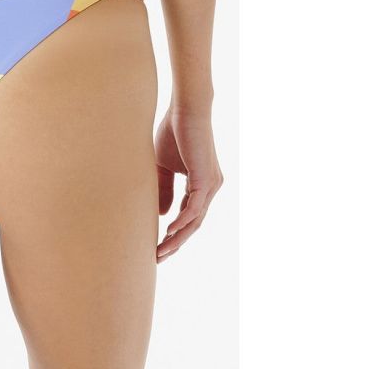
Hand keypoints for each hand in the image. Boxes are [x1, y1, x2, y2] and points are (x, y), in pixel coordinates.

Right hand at [154, 107, 222, 262]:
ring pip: (195, 220)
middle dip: (175, 243)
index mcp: (201, 185)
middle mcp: (210, 188)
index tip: (157, 247)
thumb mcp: (162, 167)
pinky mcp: (206, 179)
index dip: (173, 234)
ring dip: (178, 238)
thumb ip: (163, 190)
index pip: (188, 217)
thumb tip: (162, 216)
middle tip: (158, 258)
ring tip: (161, 251)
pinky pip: (194, 207)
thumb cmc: (173, 133)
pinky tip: (169, 231)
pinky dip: (182, 221)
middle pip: (193, 225)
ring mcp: (211, 185)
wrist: (186, 110)